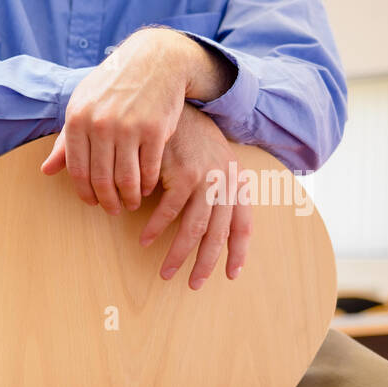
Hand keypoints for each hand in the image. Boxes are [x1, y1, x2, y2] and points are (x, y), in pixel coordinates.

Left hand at [40, 28, 234, 214]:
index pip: (77, 170)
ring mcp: (129, 127)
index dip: (85, 192)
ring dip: (129, 198)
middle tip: (113, 209)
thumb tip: (46, 171)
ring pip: (126, 179)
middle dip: (108, 201)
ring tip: (131, 203)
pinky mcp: (155, 129)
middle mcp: (100, 124)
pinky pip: (149, 169)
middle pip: (101, 179)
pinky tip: (147, 188)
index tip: (93, 203)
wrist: (155, 59)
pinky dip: (147, 184)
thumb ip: (66, 141)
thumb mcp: (83, 105)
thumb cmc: (113, 86)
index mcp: (77, 119)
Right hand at [139, 104, 250, 289]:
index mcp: (235, 180)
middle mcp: (226, 181)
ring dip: (180, 254)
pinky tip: (144, 241)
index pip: (243, 224)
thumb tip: (208, 216)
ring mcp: (207, 177)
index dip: (239, 251)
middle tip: (193, 284)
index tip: (232, 274)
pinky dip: (156, 229)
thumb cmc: (186, 134)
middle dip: (206, 263)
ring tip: (166, 271)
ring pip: (195, 228)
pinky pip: (169, 211)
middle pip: (219, 233)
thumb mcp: (208, 160)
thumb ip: (211, 187)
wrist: (175, 102)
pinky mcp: (184, 173)